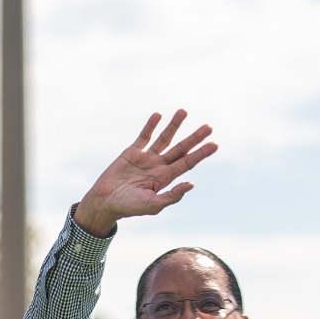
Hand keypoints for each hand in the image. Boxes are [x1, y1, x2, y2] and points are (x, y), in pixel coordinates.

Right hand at [73, 110, 216, 236]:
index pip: (187, 163)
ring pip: (164, 138)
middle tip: (209, 127)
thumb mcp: (152, 205)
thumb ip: (171, 196)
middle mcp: (158, 166)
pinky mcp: (131, 152)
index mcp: (165, 179)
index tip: (215, 145)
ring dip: (174, 125)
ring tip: (184, 111)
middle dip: (194, 138)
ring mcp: (145, 158)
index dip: (201, 154)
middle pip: (180, 149)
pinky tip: (158, 115)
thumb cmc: (128, 207)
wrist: (104, 201)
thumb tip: (191, 184)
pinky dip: (150, 126)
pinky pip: (143, 136)